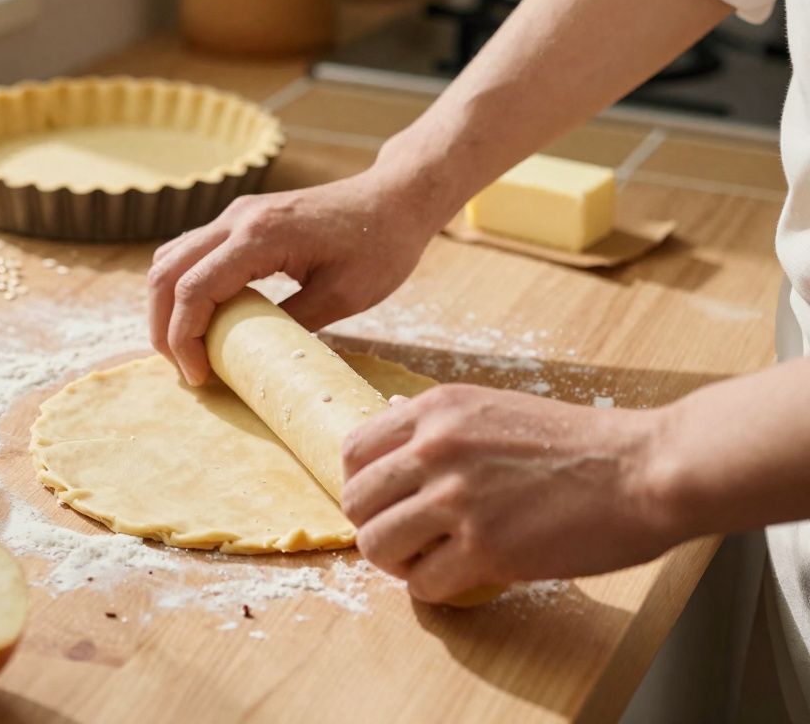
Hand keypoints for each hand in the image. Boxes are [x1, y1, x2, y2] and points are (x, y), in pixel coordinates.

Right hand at [147, 169, 441, 385]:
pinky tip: (202, 319)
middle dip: (163, 327)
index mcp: (260, 236)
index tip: (199, 378)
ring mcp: (235, 215)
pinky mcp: (241, 220)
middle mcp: (237, 219)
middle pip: (166, 273)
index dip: (184, 339)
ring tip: (186, 349)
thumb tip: (254, 358)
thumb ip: (293, 323)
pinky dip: (182, 287)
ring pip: (170, 259)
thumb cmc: (382, 245)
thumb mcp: (344, 296)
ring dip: (166, 306)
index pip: (193, 290)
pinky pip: (191, 252)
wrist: (396, 197)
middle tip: (183, 370)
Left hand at [340, 384, 679, 603]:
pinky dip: (434, 589)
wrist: (645, 469)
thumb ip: (443, 426)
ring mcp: (458, 498)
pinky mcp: (485, 547)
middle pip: (356, 502)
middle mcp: (436, 448)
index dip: (362, 485)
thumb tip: (394, 433)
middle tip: (407, 540)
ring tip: (429, 562)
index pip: (353, 451)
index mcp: (437, 410)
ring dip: (398, 563)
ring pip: (377, 546)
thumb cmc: (581, 445)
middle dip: (376, 527)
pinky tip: (462, 578)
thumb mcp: (496, 409)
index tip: (385, 502)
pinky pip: (422, 583)